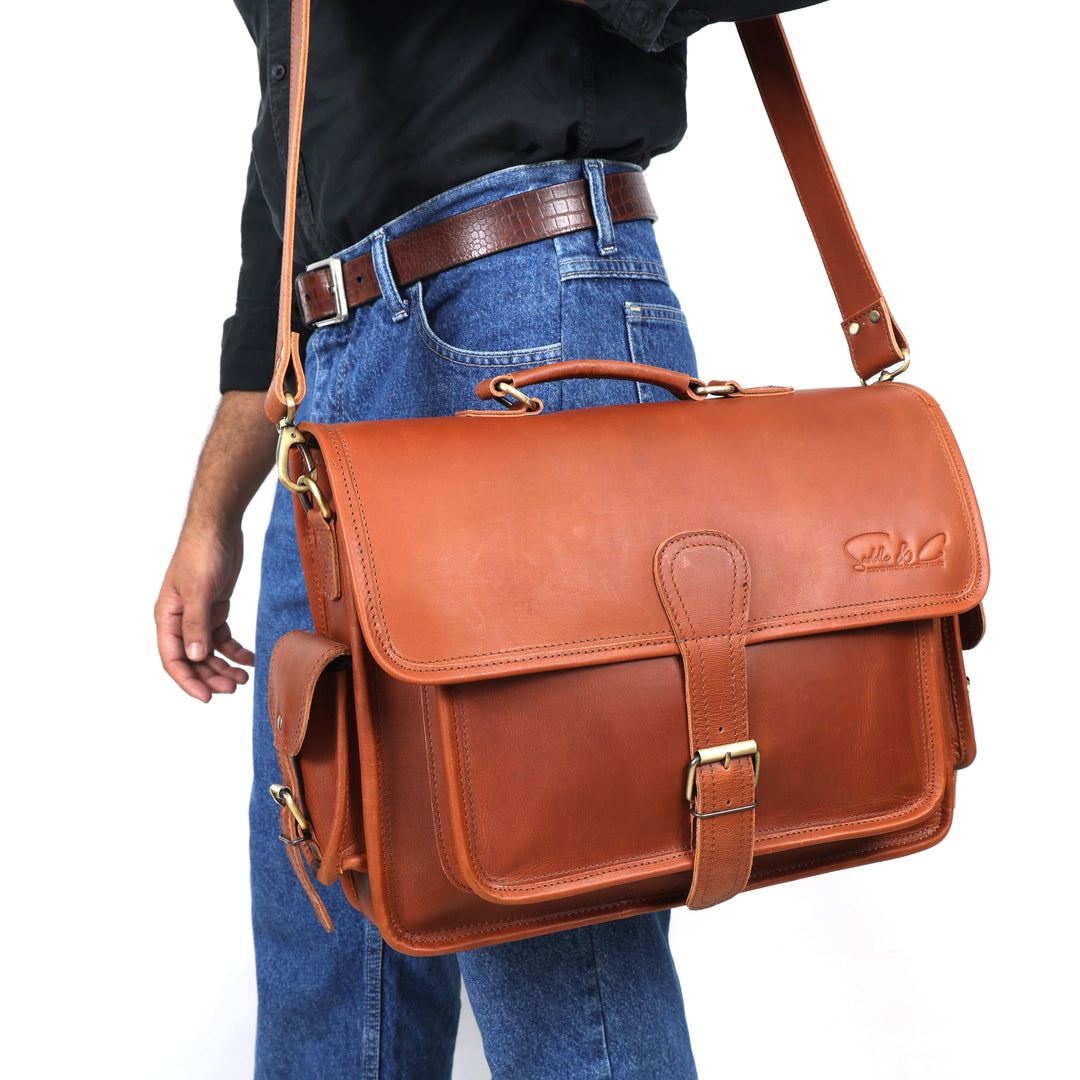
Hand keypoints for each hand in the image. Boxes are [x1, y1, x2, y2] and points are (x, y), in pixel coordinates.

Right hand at [155, 524, 254, 701]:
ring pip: (208, 652)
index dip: (188, 681)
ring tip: (243, 679)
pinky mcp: (215, 607)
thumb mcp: (199, 590)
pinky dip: (235, 650)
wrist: (219, 525)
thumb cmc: (202, 552)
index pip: (173, 659)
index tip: (207, 698)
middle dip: (211, 677)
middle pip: (192, 659)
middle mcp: (180, 619)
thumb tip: (196, 657)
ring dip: (223, 667)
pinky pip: (222, 638)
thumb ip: (197, 625)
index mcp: (167, 616)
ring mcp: (198, 614)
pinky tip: (249, 659)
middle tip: (234, 688)